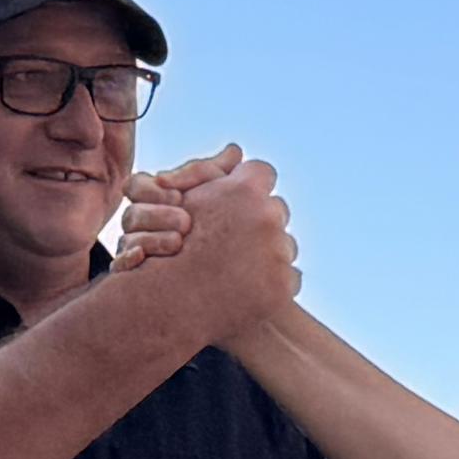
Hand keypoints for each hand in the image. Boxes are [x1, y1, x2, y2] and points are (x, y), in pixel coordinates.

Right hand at [112, 146, 292, 340]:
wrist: (166, 306)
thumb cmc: (165, 250)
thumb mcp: (182, 201)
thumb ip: (210, 171)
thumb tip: (235, 152)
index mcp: (244, 190)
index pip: (262, 173)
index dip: (250, 188)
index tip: (239, 205)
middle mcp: (266, 216)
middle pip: (277, 210)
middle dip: (262, 223)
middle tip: (237, 243)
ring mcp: (278, 252)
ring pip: (286, 246)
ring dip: (270, 254)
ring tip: (241, 270)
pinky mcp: (284, 285)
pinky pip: (292, 277)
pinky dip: (276, 284)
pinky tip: (252, 290)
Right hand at [112, 146, 237, 261]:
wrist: (223, 268)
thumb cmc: (218, 225)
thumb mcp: (219, 196)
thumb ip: (220, 174)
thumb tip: (233, 152)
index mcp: (153, 199)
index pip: (135, 186)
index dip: (151, 190)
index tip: (177, 197)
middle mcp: (140, 223)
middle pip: (132, 214)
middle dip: (158, 216)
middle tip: (186, 223)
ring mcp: (135, 248)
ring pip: (127, 240)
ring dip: (152, 239)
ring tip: (178, 242)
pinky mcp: (135, 274)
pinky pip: (120, 265)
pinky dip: (128, 259)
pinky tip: (142, 257)